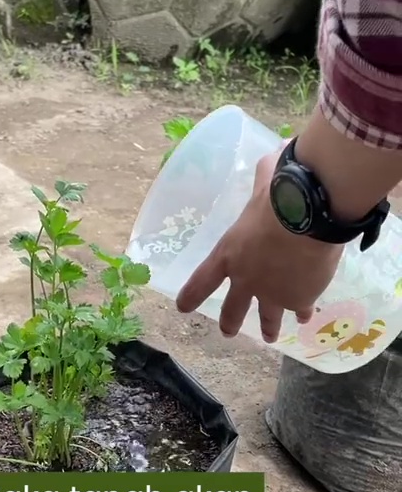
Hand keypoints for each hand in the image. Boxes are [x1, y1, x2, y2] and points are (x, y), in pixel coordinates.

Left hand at [176, 150, 343, 342]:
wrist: (309, 217)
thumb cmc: (280, 194)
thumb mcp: (266, 179)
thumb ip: (265, 174)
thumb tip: (277, 154)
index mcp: (229, 253)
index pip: (202, 280)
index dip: (192, 295)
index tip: (183, 308)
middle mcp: (247, 279)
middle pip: (233, 308)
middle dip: (230, 322)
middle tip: (228, 331)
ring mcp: (273, 293)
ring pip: (268, 318)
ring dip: (268, 328)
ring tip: (269, 337)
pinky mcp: (299, 299)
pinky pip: (300, 309)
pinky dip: (303, 312)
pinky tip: (306, 317)